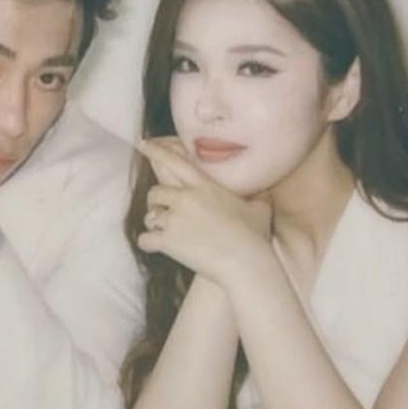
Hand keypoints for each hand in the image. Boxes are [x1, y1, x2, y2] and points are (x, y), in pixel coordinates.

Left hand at [135, 139, 273, 286]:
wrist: (246, 264)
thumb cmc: (255, 237)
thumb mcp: (260, 208)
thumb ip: (257, 195)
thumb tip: (265, 191)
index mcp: (205, 186)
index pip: (174, 161)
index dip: (155, 151)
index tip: (142, 144)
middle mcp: (186, 199)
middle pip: (155, 191)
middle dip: (156, 200)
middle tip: (163, 209)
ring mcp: (175, 220)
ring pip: (149, 215)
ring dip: (154, 222)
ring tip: (164, 230)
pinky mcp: (168, 242)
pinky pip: (145, 239)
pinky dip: (148, 243)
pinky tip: (155, 246)